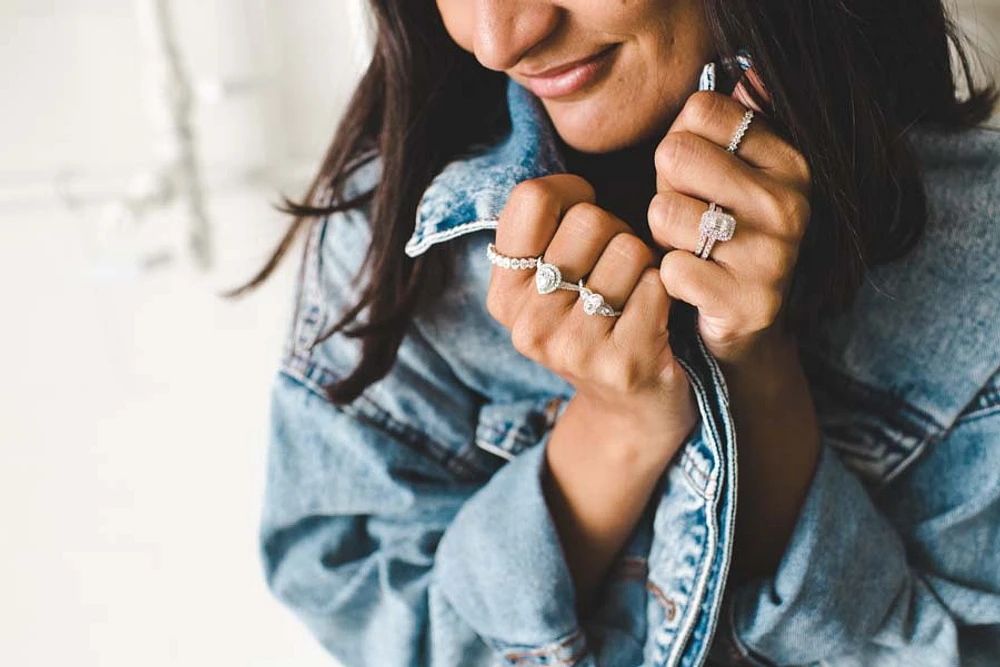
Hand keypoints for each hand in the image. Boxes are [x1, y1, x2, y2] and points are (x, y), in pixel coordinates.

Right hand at [487, 174, 696, 461]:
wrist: (631, 412)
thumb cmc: (597, 322)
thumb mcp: (551, 283)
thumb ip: (545, 232)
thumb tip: (568, 180)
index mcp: (504, 293)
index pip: (530, 198)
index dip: (569, 192)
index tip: (585, 212)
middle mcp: (528, 322)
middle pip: (587, 219)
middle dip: (615, 232)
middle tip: (618, 267)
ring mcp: (573, 347)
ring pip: (627, 249)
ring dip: (645, 264)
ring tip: (636, 293)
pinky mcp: (622, 363)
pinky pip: (658, 284)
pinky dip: (666, 292)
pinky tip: (657, 318)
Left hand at [649, 82, 811, 363]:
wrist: (748, 325)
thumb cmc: (726, 238)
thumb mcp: (736, 175)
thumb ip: (731, 125)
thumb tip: (741, 78)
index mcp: (789, 161)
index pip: (699, 110)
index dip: (679, 142)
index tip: (698, 178)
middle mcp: (789, 203)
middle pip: (674, 154)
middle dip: (665, 188)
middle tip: (687, 217)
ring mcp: (772, 254)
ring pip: (664, 212)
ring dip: (663, 237)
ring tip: (692, 250)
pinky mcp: (747, 302)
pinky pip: (669, 269)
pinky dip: (667, 279)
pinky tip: (693, 285)